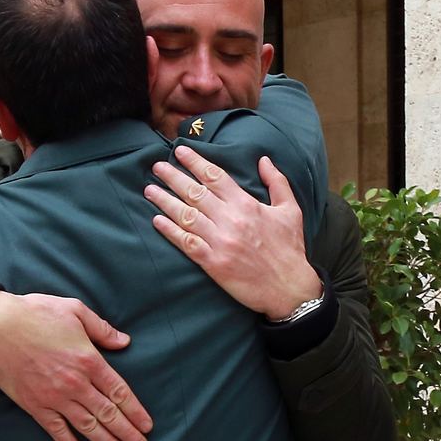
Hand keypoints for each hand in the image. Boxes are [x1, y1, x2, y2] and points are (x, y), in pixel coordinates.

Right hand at [0, 291, 152, 440]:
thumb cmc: (36, 313)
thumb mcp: (75, 311)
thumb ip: (102, 329)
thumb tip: (124, 342)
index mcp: (89, 360)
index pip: (120, 392)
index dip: (135, 411)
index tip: (147, 425)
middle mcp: (76, 383)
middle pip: (108, 413)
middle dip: (127, 432)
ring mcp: (54, 397)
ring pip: (87, 425)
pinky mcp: (34, 404)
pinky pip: (55, 429)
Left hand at [146, 148, 322, 320]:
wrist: (289, 288)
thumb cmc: (290, 249)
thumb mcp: (291, 211)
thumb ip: (277, 182)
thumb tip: (264, 160)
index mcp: (246, 205)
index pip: (215, 177)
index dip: (195, 162)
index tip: (180, 152)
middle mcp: (230, 220)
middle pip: (194, 192)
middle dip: (173, 177)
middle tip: (156, 166)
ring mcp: (220, 242)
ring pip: (186, 215)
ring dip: (165, 201)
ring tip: (150, 190)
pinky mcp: (213, 263)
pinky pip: (186, 243)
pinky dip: (170, 231)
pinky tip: (156, 221)